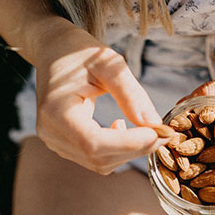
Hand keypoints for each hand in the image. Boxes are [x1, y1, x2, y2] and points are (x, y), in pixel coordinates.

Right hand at [33, 23, 166, 173]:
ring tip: (145, 127)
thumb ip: (132, 95)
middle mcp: (51, 131)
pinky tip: (121, 126)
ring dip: (128, 151)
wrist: (54, 51)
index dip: (128, 143)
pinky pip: (95, 158)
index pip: (93, 142)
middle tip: (163, 132)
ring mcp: (55, 141)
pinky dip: (117, 150)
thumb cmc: (79, 53)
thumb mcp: (109, 64)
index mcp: (57, 110)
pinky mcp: (63, 145)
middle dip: (135, 148)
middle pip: (98, 157)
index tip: (158, 132)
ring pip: (99, 163)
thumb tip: (154, 124)